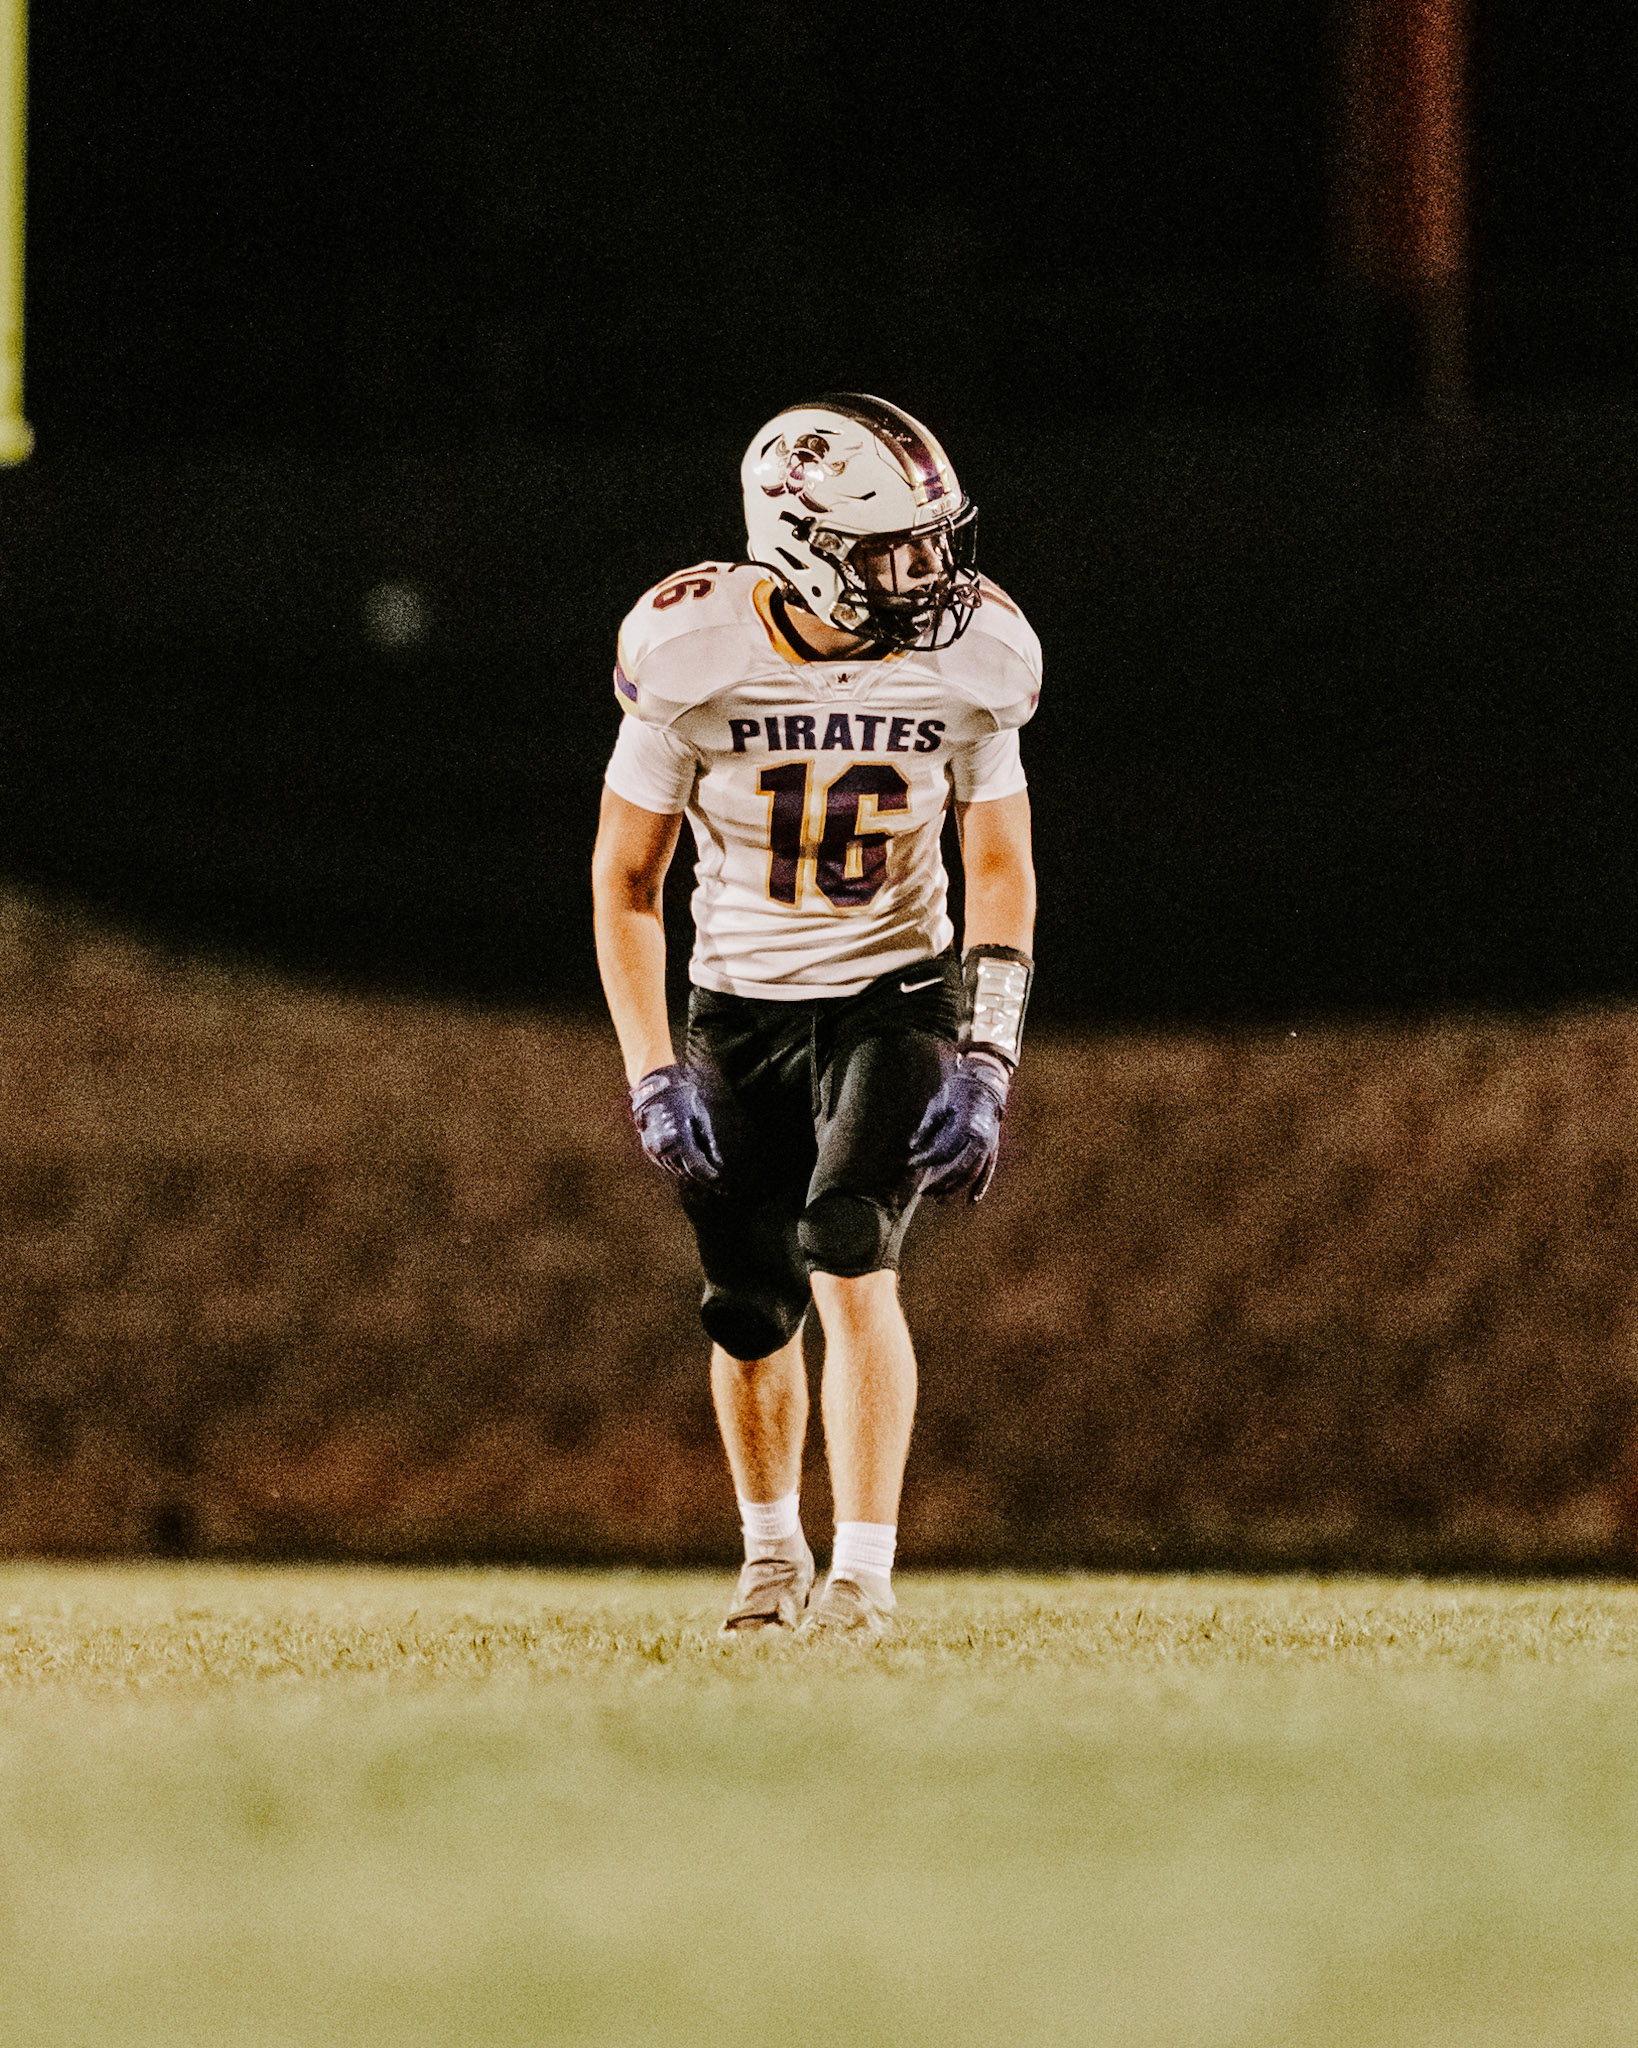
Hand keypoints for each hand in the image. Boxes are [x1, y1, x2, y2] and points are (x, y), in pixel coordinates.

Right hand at [630, 1064, 723, 1185]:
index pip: (697, 1168)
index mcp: (682, 1141)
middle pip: (686, 1171)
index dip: (709, 1175)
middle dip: (700, 1173)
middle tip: (712, 1174)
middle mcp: (666, 1148)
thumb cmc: (684, 1101)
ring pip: (675, 1169)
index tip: (718, 1177)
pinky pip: (664, 1163)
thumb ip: (710, 1145)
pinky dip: (676, 1164)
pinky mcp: (649, 1147)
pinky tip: (685, 1161)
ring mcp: (655, 1149)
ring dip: (688, 1170)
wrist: (658, 1088)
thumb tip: (718, 1163)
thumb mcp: (702, 1120)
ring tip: (701, 1167)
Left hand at [909, 1051, 1009, 1201]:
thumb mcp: (938, 1105)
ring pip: (972, 1172)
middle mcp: (980, 1137)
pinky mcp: (994, 1147)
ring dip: (955, 1187)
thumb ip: (926, 1127)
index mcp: (966, 1125)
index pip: (943, 1150)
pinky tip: (971, 1200)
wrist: (984, 1083)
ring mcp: (990, 1144)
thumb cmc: (958, 1092)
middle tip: (923, 1191)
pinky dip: (980, 1185)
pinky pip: (988, 1170)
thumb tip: (913, 1146)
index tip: (911, 1163)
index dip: (926, 1159)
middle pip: (959, 1167)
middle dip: (940, 1182)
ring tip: (939, 1198)